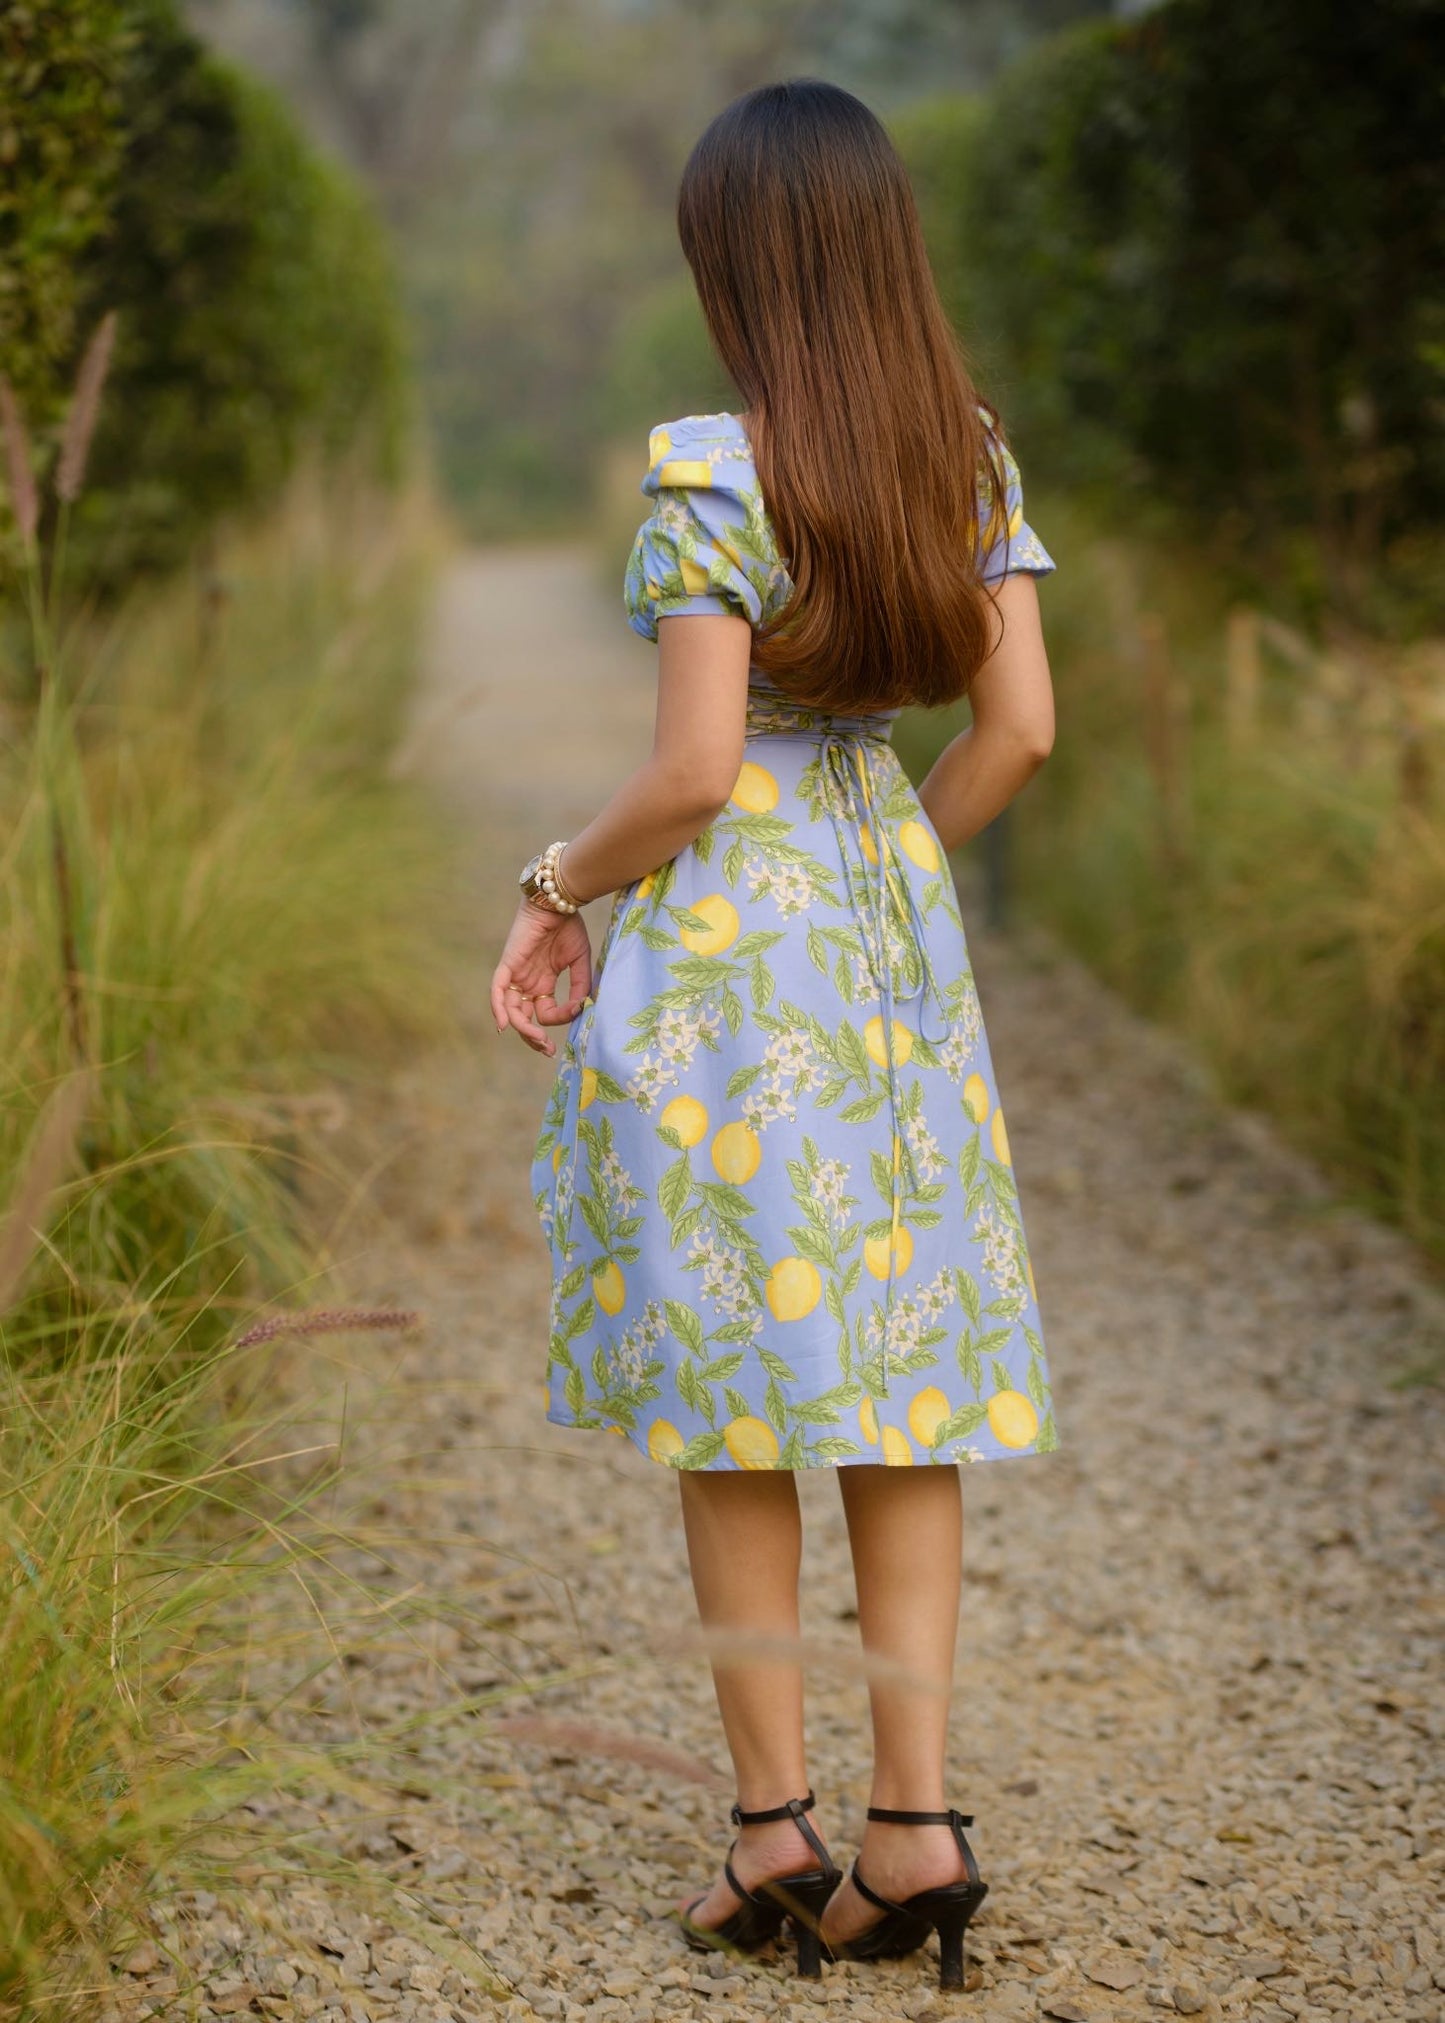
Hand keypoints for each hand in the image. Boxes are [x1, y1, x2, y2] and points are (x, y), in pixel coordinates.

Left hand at [489, 900, 593, 1056]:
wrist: (558, 902)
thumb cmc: (569, 927)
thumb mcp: (580, 962)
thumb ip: (580, 986)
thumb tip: (580, 1010)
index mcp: (542, 984)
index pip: (546, 1013)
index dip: (561, 1019)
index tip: (576, 1012)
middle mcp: (527, 983)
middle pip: (524, 1019)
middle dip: (534, 1037)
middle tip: (547, 1050)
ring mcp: (516, 975)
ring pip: (512, 1011)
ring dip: (522, 1029)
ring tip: (537, 1041)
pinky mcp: (507, 965)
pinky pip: (498, 991)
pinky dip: (498, 1008)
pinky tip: (504, 1026)